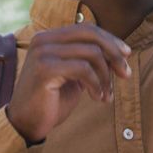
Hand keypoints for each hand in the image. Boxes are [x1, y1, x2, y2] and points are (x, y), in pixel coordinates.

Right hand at [6, 24, 131, 142]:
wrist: (26, 124)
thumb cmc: (51, 100)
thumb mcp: (73, 75)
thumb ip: (88, 59)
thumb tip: (118, 50)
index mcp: (49, 37)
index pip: (87, 29)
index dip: (110, 40)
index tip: (126, 55)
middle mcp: (43, 39)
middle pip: (90, 35)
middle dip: (114, 53)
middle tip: (125, 74)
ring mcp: (42, 53)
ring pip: (91, 53)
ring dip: (105, 76)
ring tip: (106, 94)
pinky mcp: (44, 69)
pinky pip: (83, 69)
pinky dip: (96, 84)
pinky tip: (97, 97)